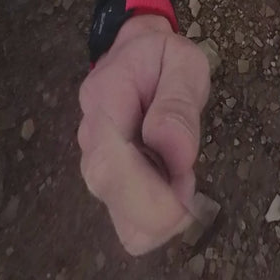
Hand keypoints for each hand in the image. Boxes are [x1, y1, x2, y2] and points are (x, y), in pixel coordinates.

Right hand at [77, 13, 210, 254]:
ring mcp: (95, 163)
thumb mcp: (183, 62)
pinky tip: (172, 186)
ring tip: (182, 176)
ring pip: (120, 218)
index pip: (108, 161)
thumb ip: (178, 102)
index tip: (184, 191)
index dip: (145, 191)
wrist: (137, 55)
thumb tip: (173, 152)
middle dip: (158, 206)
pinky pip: (131, 224)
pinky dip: (159, 218)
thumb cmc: (163, 58)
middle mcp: (90, 136)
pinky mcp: (110, 185)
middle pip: (107, 192)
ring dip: (162, 212)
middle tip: (189, 182)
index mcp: (105, 98)